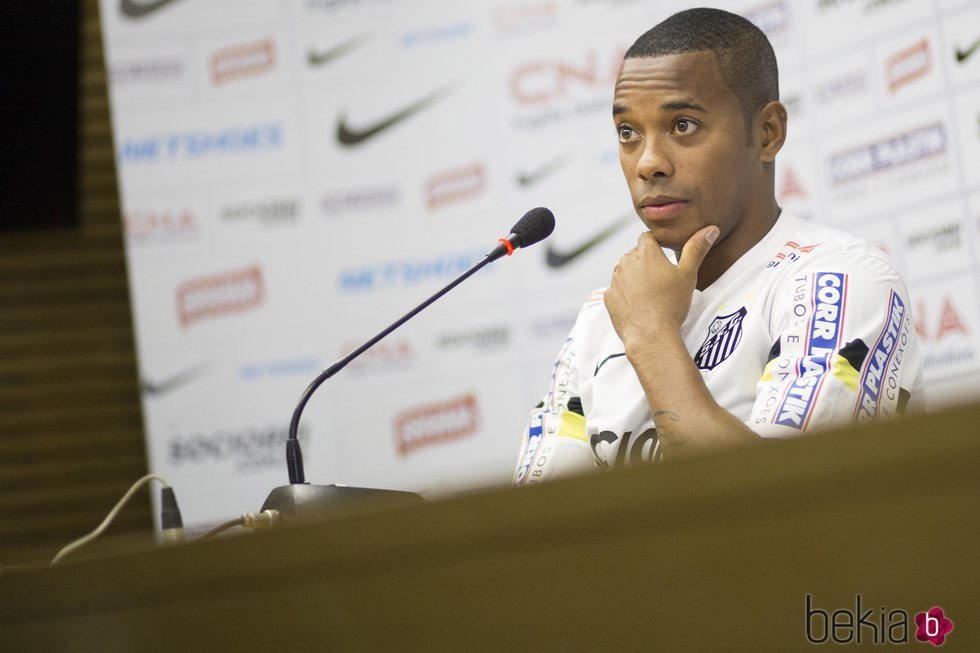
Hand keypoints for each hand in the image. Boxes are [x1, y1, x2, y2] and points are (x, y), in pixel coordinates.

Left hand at [604, 225, 718, 347]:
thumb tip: (710, 229)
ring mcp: (614, 280)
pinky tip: (638, 305)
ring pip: (624, 271)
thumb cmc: (671, 304)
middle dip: (646, 263)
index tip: (664, 257)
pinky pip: (617, 290)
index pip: (647, 238)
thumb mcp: (688, 274)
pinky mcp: (608, 297)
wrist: (651, 335)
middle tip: (661, 280)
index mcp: (645, 252)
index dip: (656, 246)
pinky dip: (625, 294)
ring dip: (634, 277)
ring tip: (650, 293)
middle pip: (635, 255)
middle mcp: (625, 262)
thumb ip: (697, 249)